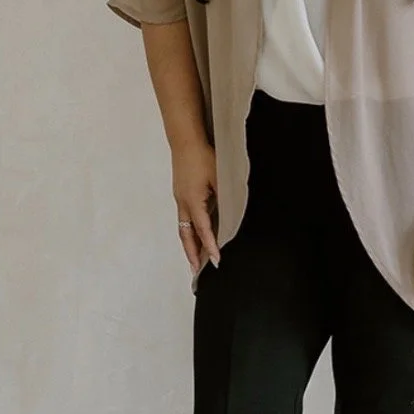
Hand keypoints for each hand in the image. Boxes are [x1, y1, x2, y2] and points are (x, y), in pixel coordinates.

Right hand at [172, 139, 220, 275]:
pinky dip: (188, 231)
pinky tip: (194, 234)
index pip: (203, 231)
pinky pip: (184, 219)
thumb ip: (226, 196)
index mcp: (194, 202)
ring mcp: (180, 199)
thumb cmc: (203, 157)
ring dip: (188, 245)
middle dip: (191, 254)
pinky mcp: (180, 193)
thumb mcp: (219, 177)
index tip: (215, 262)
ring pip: (183, 229)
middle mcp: (184, 204)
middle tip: (196, 272)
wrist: (184, 141)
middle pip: (186, 236)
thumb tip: (233, 211)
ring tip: (194, 258)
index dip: (210, 247)